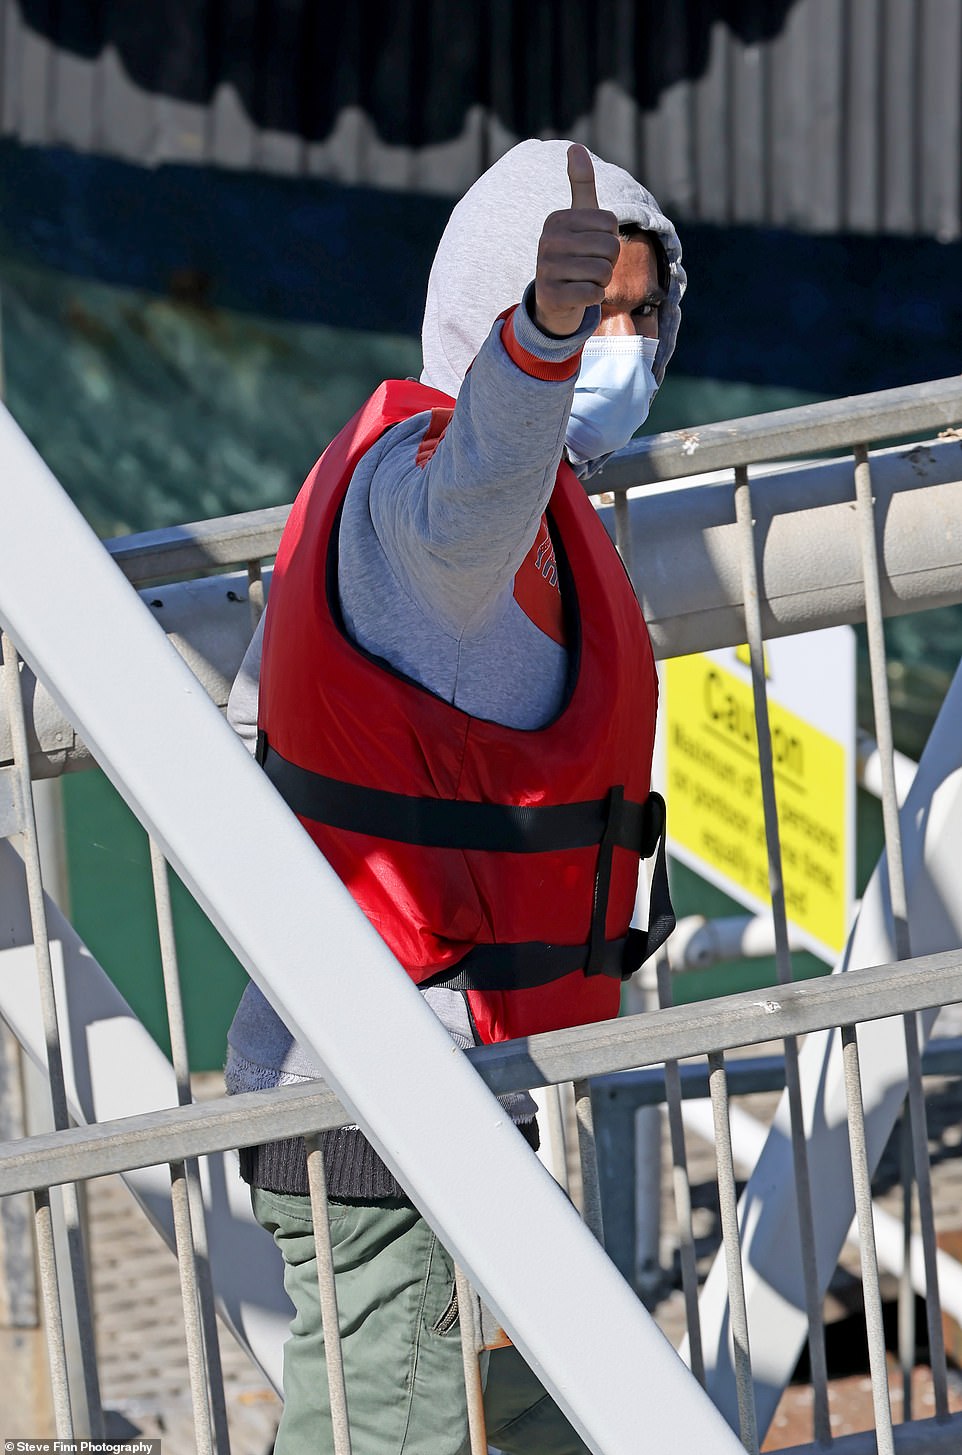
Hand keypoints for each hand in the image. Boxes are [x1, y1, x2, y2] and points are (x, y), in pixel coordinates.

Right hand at [533, 144, 618, 337]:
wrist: (555, 300)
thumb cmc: (574, 254)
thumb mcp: (579, 218)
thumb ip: (581, 184)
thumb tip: (576, 146)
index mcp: (557, 219)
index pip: (610, 224)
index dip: (611, 239)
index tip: (593, 247)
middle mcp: (547, 241)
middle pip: (610, 248)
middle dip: (609, 262)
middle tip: (591, 267)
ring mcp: (546, 269)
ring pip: (603, 272)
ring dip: (601, 281)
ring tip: (584, 280)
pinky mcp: (551, 296)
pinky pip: (593, 294)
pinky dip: (594, 298)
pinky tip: (580, 295)